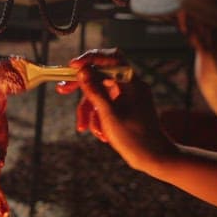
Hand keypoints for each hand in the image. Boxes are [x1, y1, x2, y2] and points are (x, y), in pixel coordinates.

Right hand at [56, 48, 177, 171]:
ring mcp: (128, 96)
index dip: (89, 59)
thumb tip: (82, 71)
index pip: (110, 58)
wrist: (154, 157)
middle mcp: (130, 85)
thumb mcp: (109, 114)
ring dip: (89, 110)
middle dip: (82, 87)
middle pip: (100, 76)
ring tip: (83, 127)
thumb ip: (94, 90)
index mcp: (131, 82)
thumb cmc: (134, 138)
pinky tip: (99, 133)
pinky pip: (106, 105)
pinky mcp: (126, 107)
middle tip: (62, 90)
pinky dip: (98, 116)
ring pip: (100, 94)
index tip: (72, 66)